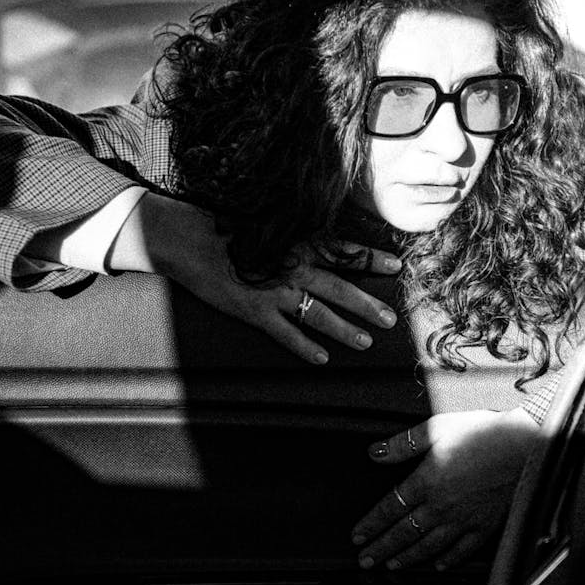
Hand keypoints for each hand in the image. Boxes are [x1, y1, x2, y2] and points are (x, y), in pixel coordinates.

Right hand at [111, 193, 400, 362]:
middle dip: (368, 304)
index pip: (343, 250)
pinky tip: (322, 359)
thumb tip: (315, 240)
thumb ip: (292, 234)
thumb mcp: (267, 225)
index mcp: (297, 241)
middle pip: (340, 288)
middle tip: (391, 319)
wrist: (188, 239)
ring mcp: (275, 290)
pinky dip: (304, 347)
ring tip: (366, 343)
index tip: (396, 266)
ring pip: (319, 313)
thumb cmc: (226, 226)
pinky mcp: (254, 310)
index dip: (370, 259)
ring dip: (344, 330)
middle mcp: (293, 265)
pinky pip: (285, 333)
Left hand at [351, 408, 540, 570]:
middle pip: (404, 533)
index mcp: (426, 482)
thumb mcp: (436, 427)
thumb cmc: (483, 433)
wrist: (524, 445)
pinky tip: (438, 566)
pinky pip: (462, 550)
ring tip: (392, 566)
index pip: (390, 508)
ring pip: (428, 547)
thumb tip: (375, 453)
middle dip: (381, 549)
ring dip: (407, 558)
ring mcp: (463, 520)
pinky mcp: (485, 525)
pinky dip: (448, 561)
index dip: (371, 524)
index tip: (357, 535)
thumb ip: (403, 443)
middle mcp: (441, 507)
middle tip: (366, 560)